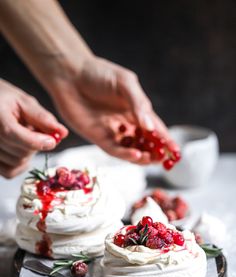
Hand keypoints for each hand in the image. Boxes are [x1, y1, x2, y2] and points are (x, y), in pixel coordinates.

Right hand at [0, 79, 67, 177]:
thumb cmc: (4, 100)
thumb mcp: (24, 102)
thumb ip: (42, 118)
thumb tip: (62, 133)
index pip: (12, 134)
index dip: (35, 141)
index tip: (52, 141)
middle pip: (20, 151)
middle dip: (35, 144)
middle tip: (34, 130)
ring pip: (17, 163)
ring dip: (28, 153)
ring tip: (23, 136)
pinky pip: (10, 172)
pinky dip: (20, 165)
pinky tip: (20, 150)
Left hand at [50, 56, 177, 163]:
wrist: (70, 74)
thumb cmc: (99, 74)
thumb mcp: (125, 84)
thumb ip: (138, 105)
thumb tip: (150, 128)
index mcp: (136, 109)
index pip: (154, 128)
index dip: (165, 140)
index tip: (175, 151)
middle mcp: (126, 123)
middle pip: (144, 143)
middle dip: (155, 152)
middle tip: (164, 160)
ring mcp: (112, 131)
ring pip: (130, 149)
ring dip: (142, 157)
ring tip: (151, 160)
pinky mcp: (98, 137)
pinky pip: (114, 149)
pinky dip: (125, 154)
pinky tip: (136, 155)